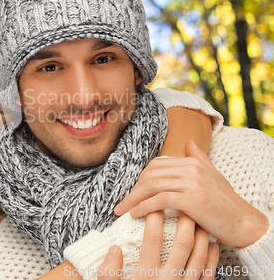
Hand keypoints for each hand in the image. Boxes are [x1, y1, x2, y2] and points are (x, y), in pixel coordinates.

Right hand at [98, 211, 218, 279]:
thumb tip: (115, 248)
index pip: (152, 239)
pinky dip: (212, 257)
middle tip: (182, 203)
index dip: (153, 217)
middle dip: (183, 220)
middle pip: (182, 244)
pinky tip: (211, 244)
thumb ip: (108, 271)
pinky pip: (208, 275)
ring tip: (198, 218)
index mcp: (145, 276)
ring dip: (201, 235)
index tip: (153, 202)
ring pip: (199, 256)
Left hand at [114, 139, 267, 247]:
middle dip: (133, 190)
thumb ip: (198, 158)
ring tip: (122, 210)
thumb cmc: (226, 203)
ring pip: (152, 186)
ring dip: (133, 199)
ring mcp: (192, 182)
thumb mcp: (212, 176)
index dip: (140, 179)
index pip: (155, 166)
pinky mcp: (193, 199)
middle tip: (121, 203)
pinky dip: (144, 206)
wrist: (245, 223)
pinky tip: (135, 214)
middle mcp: (191, 168)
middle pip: (150, 174)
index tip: (131, 193)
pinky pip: (160, 200)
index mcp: (192, 162)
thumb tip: (188, 142)